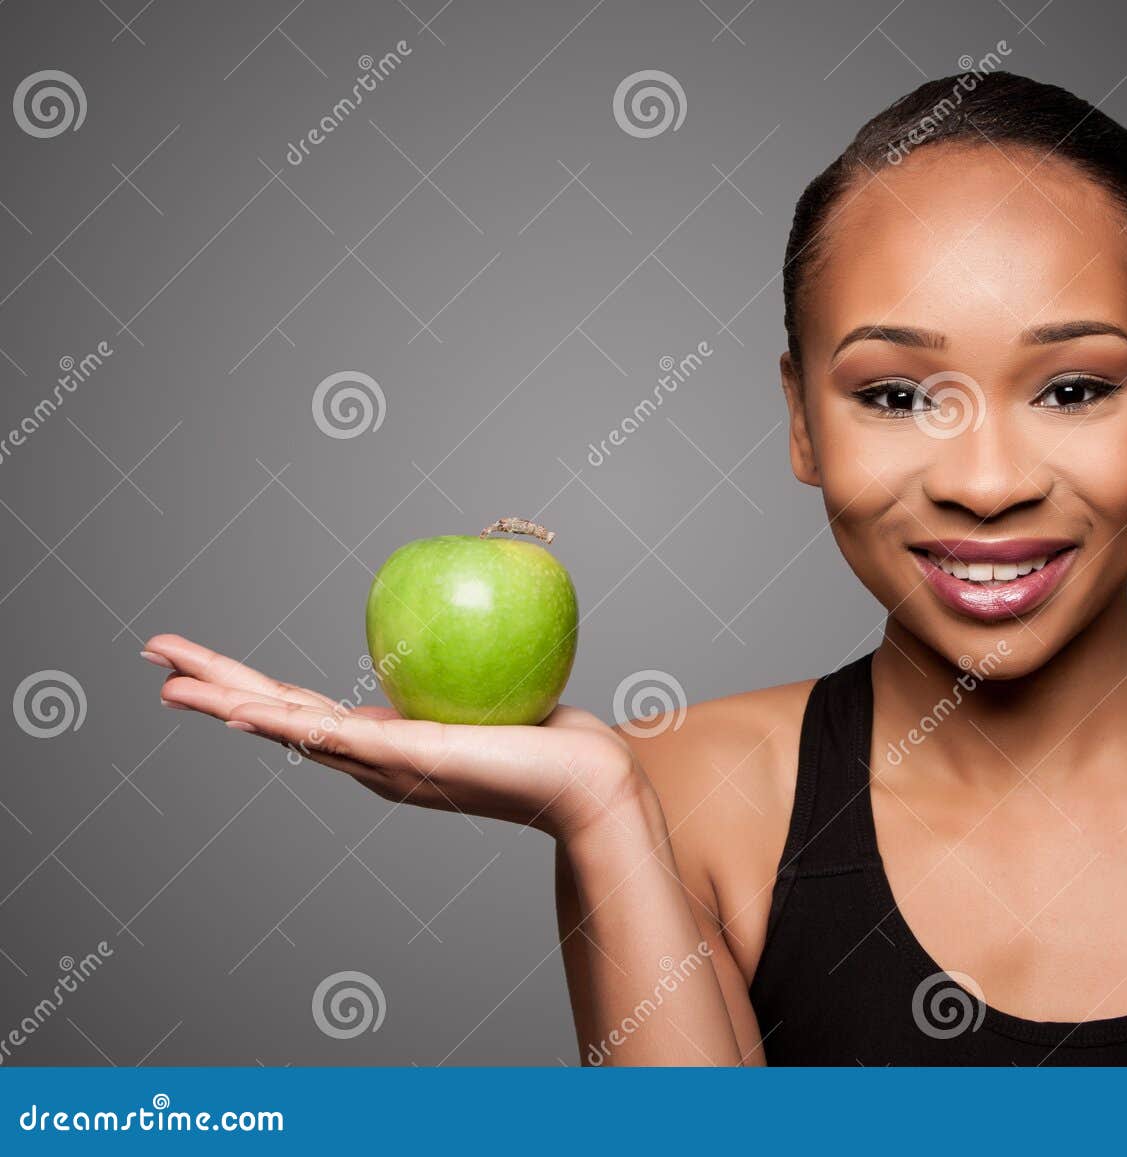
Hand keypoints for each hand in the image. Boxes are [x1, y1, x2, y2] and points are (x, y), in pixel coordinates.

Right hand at [142, 634, 647, 837]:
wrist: (583, 781)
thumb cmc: (548, 736)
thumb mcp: (490, 688)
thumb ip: (465, 658)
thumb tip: (467, 592)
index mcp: (383, 742)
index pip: (302, 709)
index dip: (250, 691)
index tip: (204, 674)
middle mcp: (371, 759)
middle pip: (275, 716)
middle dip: (211, 689)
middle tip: (153, 661)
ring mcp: (381, 764)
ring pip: (287, 727)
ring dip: (225, 704)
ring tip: (170, 686)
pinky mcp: (403, 760)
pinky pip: (330, 736)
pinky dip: (278, 724)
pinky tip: (237, 711)